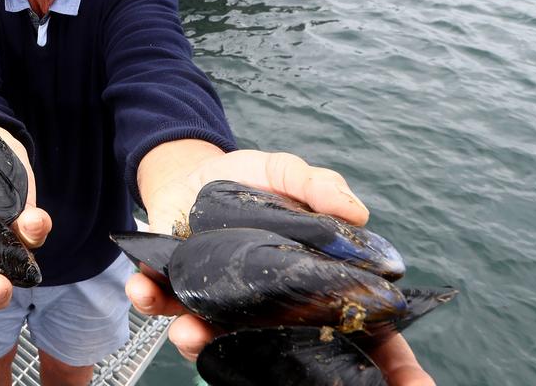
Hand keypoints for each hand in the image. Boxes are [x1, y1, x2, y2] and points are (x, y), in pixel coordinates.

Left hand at [128, 148, 433, 384]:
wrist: (190, 171)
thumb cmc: (251, 180)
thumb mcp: (287, 173)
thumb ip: (319, 187)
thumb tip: (356, 213)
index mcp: (307, 288)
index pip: (362, 337)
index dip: (392, 368)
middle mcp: (266, 310)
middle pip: (289, 358)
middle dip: (294, 380)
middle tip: (289, 383)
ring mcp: (220, 307)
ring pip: (215, 342)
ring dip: (199, 343)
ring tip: (189, 333)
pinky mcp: (175, 292)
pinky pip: (161, 307)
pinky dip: (149, 300)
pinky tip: (142, 287)